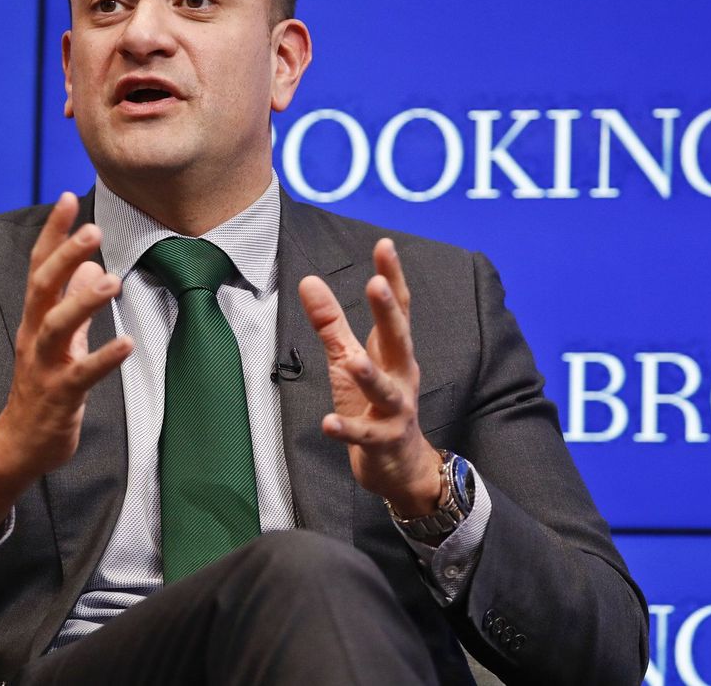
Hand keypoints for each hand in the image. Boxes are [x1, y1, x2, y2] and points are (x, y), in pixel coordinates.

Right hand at [0, 192, 133, 530]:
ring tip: (110, 280)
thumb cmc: (42, 389)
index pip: (40, 267)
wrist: (19, 445)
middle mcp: (35, 337)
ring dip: (82, 301)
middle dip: (64, 256)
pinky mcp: (60, 396)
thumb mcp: (57, 339)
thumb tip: (89, 266)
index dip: (53, 233)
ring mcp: (45, 366)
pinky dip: (104, 357)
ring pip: (56, 327)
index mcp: (35, 319)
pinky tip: (126, 343)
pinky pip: (82, 374)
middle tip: (92, 230)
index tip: (67, 197)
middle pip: (42, 288)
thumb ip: (70, 301)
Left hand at [299, 238, 440, 517]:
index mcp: (393, 352)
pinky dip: (347, 429)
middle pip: (398, 340)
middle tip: (377, 283)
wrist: (401, 466)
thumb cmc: (373, 403)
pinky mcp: (381, 441)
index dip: (392, 276)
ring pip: (385, 391)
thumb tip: (308, 279)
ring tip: (353, 362)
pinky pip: (364, 435)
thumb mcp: (349, 358)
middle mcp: (401, 376)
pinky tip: (327, 423)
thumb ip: (330, 322)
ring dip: (370, 376)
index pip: (397, 309)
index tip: (385, 244)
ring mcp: (394, 410)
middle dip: (388, 313)